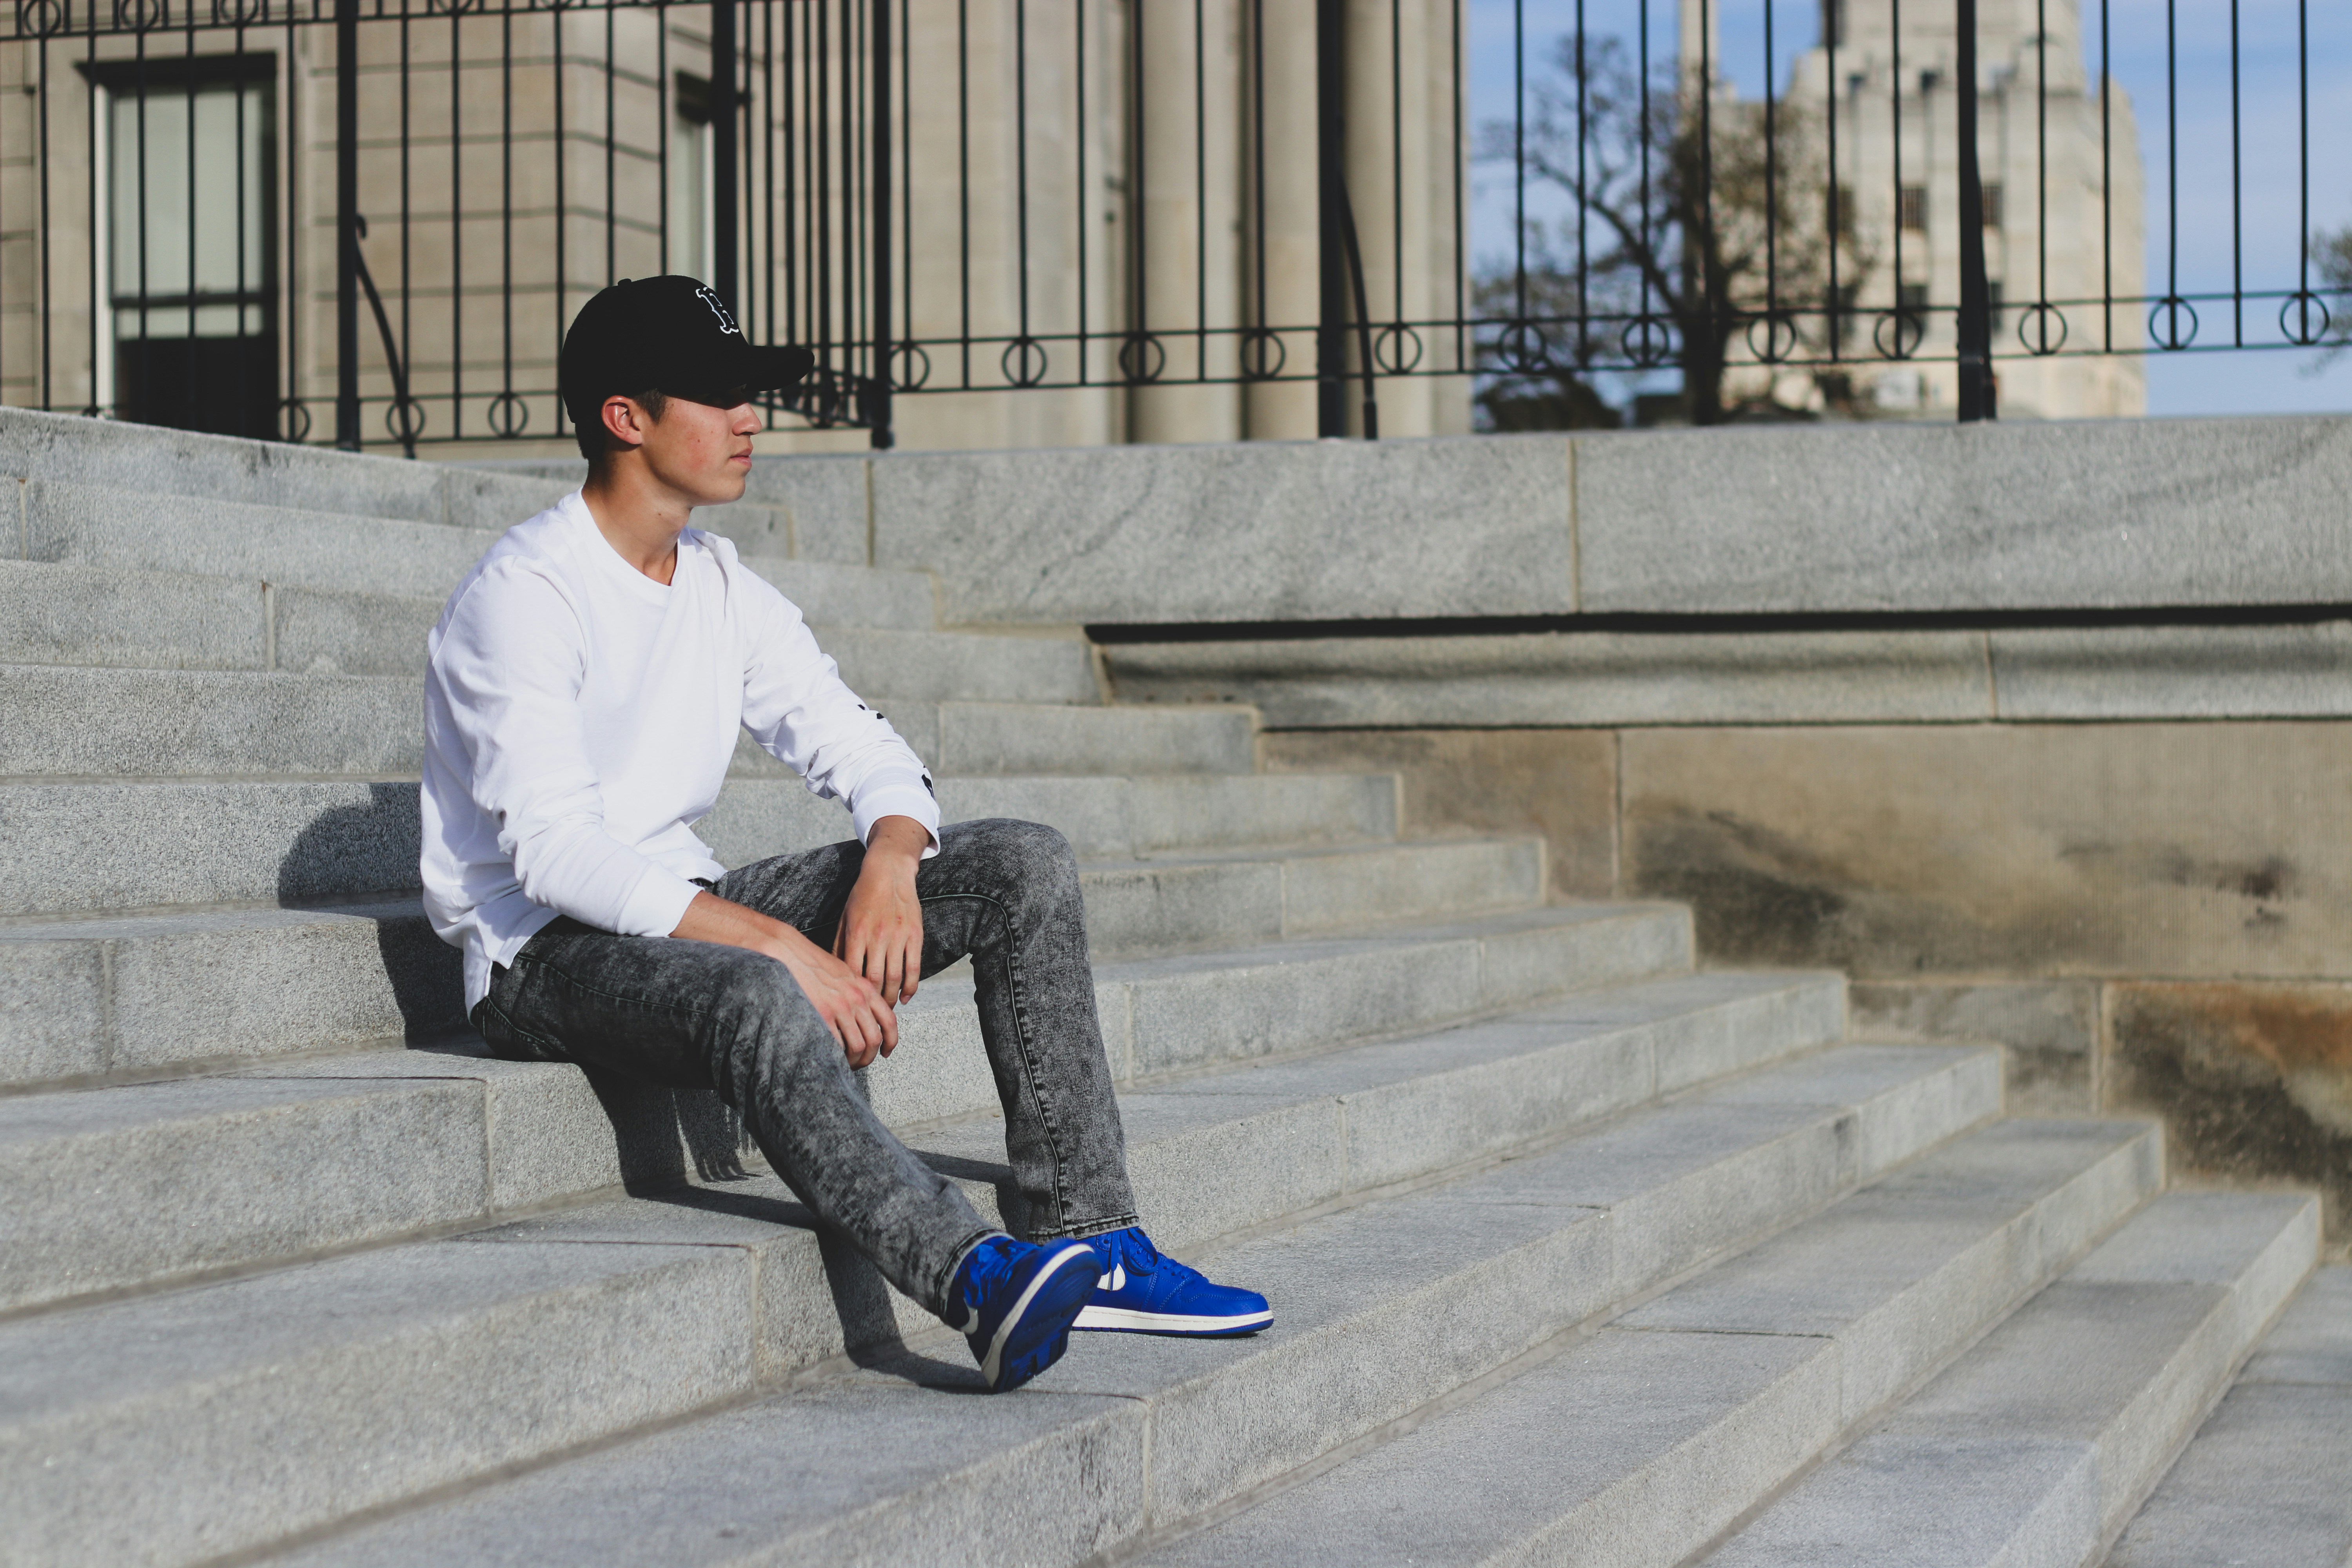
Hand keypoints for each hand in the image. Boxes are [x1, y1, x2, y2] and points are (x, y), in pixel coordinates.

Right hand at [671, 891, 898, 1067]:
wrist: (789, 953)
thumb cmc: (812, 963)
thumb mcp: (843, 973)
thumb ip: (857, 992)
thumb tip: (863, 1013)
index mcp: (865, 988)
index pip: (889, 1020)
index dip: (891, 1041)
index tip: (886, 1052)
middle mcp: (857, 999)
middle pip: (874, 1039)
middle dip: (869, 1057)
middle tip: (860, 1063)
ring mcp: (840, 1008)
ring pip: (858, 1046)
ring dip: (854, 1061)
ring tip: (844, 1064)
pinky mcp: (822, 1016)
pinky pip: (837, 1046)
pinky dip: (836, 1057)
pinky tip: (830, 1058)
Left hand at [836, 815, 930, 1007]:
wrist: (889, 872)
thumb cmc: (862, 897)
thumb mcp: (845, 919)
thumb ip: (839, 946)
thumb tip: (834, 974)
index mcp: (856, 934)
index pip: (853, 973)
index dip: (853, 994)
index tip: (852, 1007)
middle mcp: (877, 937)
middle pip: (875, 981)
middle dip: (873, 1003)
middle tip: (871, 1016)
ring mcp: (898, 936)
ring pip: (896, 978)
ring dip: (892, 998)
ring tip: (888, 1010)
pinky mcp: (915, 935)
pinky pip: (914, 968)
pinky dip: (911, 987)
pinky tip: (907, 998)